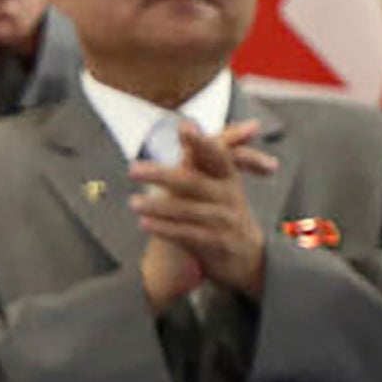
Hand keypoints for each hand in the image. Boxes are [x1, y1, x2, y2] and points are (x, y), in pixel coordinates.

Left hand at [130, 119, 280, 306]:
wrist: (248, 258)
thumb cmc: (225, 213)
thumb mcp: (220, 183)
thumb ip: (202, 156)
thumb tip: (187, 123)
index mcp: (228, 177)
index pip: (217, 155)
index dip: (201, 142)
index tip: (185, 128)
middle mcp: (228, 196)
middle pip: (194, 182)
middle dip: (163, 175)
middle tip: (134, 169)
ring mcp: (223, 221)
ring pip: (188, 211)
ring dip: (158, 207)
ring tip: (134, 203)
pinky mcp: (216, 245)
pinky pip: (187, 235)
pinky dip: (166, 229)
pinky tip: (145, 224)